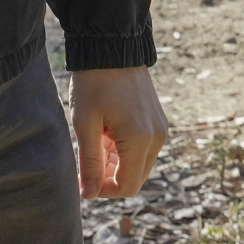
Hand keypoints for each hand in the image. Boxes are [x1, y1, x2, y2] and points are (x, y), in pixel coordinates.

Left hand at [70, 65, 169, 197]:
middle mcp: (157, 137)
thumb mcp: (85, 125)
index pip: (127, 186)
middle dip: (110, 179)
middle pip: (135, 178)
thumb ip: (89, 163)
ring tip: (95, 143)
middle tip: (86, 163)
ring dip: (116, 164)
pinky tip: (106, 135)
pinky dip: (124, 152)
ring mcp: (160, 129)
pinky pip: (143, 149)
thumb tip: (88, 195)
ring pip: (139, 165)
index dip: (103, 191)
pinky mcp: (158, 122)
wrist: (113, 49)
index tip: (83, 179)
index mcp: (140, 139)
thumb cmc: (94, 85)